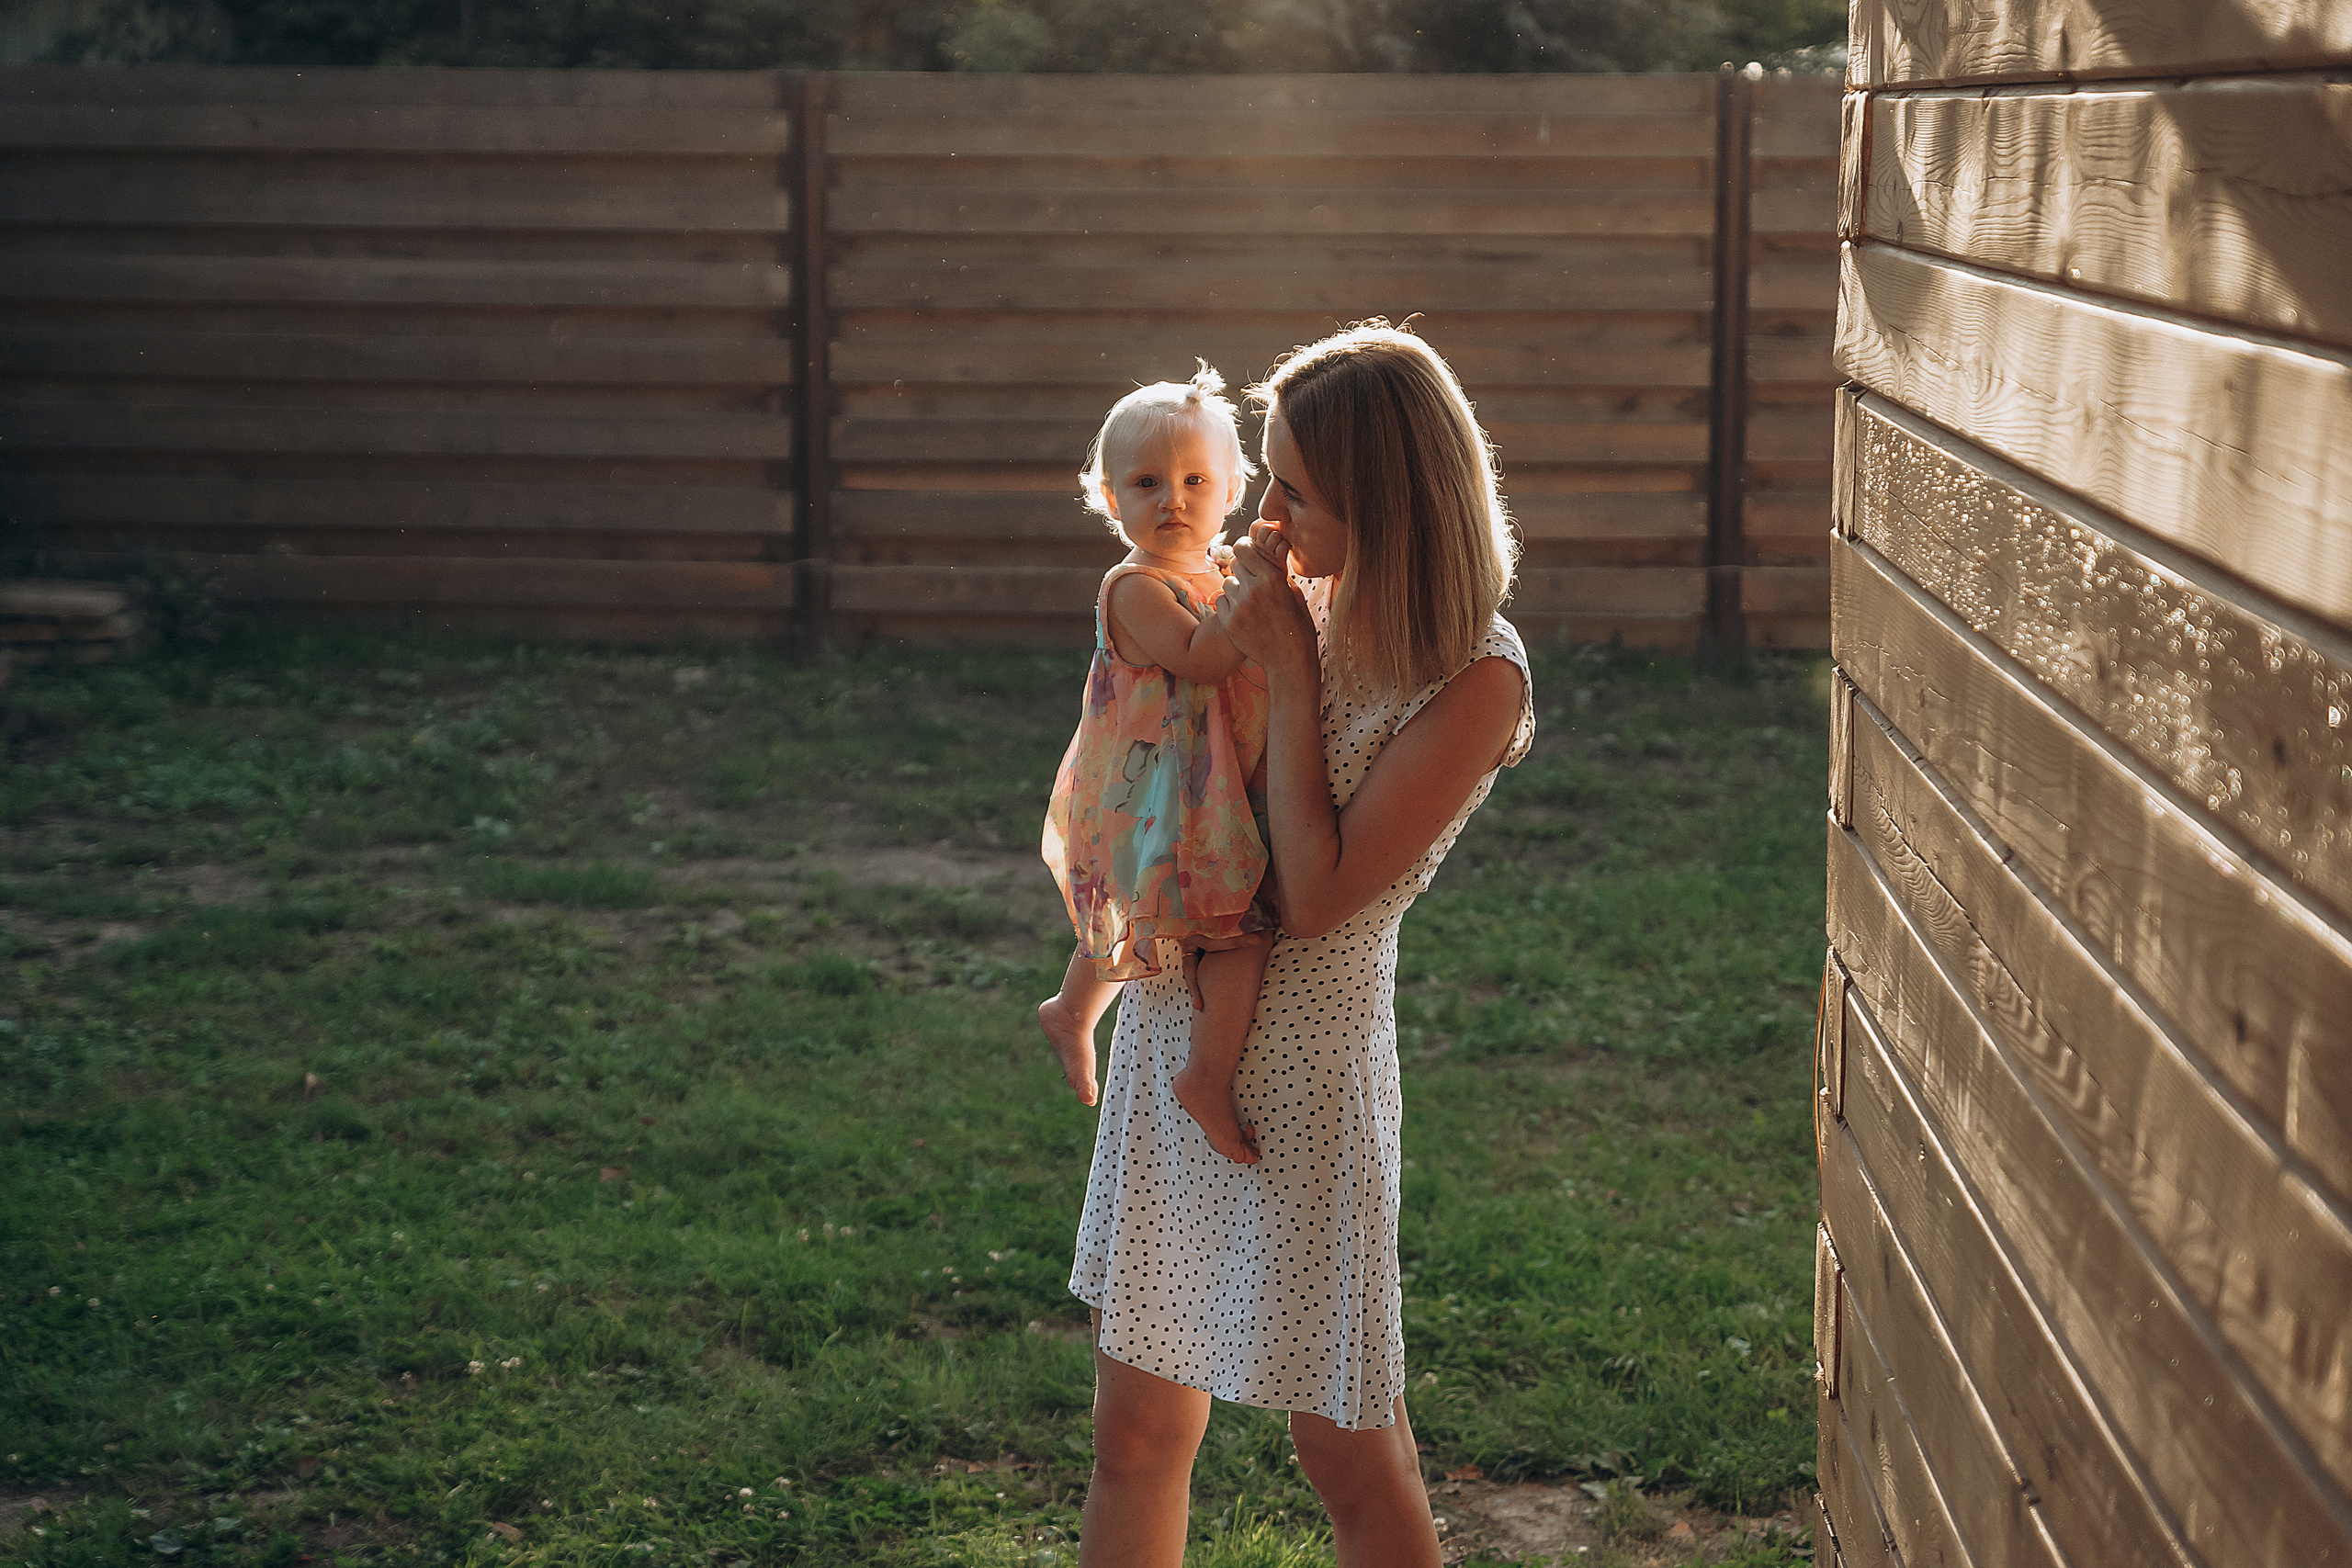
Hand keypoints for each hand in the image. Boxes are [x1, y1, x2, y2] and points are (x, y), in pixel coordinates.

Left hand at [1217, 523, 1314, 673]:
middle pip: (1234, 564)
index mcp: (1272, 578)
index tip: (1247, 554)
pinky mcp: (1229, 622)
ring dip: (1236, 589)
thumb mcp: (1293, 592)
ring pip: (1227, 584)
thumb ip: (1276, 571)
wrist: (1289, 658)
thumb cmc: (1296, 624)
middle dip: (1243, 571)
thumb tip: (1264, 552)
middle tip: (1252, 582)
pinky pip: (1221, 602)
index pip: (1243, 548)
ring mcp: (1239, 607)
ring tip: (1250, 602)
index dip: (1244, 549)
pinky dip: (1229, 606)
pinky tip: (1244, 615)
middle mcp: (1253, 590)